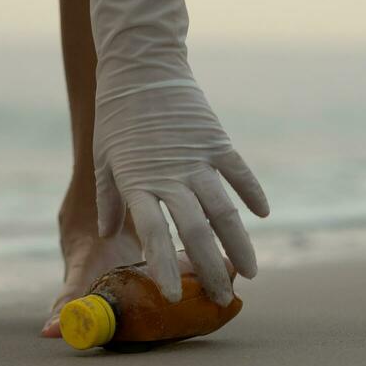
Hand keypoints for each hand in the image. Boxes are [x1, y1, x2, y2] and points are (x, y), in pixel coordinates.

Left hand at [88, 0, 268, 304]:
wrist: (141, 64)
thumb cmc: (116, 114)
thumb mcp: (103, 157)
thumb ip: (107, 197)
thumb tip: (108, 232)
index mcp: (139, 183)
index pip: (153, 235)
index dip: (163, 268)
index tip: (171, 298)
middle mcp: (171, 176)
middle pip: (195, 232)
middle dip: (209, 271)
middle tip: (220, 301)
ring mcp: (197, 158)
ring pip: (225, 210)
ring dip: (239, 244)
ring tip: (249, 274)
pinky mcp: (216, 139)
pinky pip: (239, 172)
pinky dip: (252, 193)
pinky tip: (263, 215)